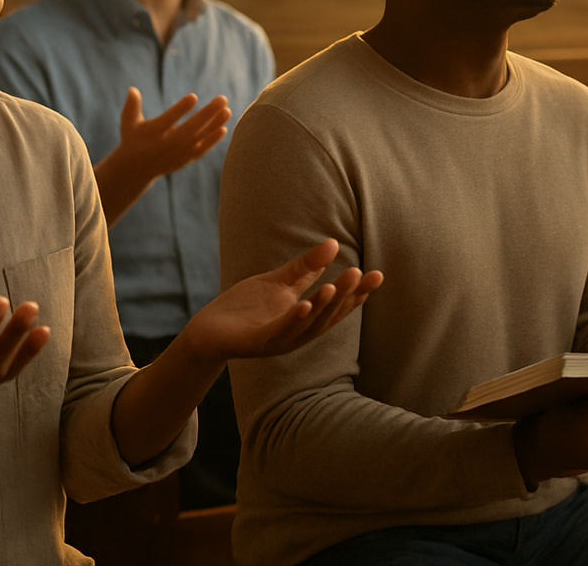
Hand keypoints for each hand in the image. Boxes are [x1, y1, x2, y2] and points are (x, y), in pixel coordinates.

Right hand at [95, 89, 231, 222]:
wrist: (136, 169)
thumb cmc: (133, 139)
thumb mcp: (128, 123)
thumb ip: (131, 106)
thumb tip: (133, 89)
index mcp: (153, 133)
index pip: (168, 119)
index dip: (181, 109)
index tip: (194, 96)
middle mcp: (167, 144)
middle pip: (191, 128)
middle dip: (208, 114)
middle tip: (222, 99)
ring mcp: (178, 153)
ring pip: (200, 138)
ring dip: (215, 124)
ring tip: (227, 110)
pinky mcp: (185, 159)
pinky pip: (202, 149)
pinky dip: (212, 140)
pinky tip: (224, 127)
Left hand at [177, 239, 383, 364]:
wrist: (209, 329)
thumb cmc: (246, 308)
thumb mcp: (280, 282)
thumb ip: (306, 268)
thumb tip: (333, 244)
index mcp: (306, 319)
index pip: (338, 306)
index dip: (358, 293)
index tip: (378, 275)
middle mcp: (299, 333)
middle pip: (328, 315)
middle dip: (345, 296)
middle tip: (360, 274)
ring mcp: (280, 340)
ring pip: (308, 325)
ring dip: (322, 307)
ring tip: (336, 286)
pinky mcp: (259, 343)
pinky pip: (280, 331)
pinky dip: (293, 319)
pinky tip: (303, 304)